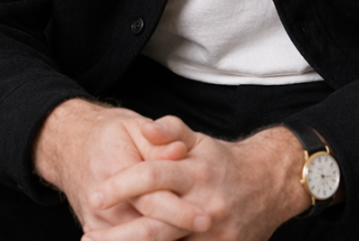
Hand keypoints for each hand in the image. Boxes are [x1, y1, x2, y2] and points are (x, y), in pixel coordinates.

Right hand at [33, 99, 210, 238]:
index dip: (180, 210)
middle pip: (144, 228)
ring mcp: (96, 221)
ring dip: (164, 240)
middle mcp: (101, 202)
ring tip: (194, 239)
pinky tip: (172, 238)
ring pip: (135, 240)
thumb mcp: (134, 126)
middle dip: (176, 232)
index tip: (206, 218)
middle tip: (206, 230)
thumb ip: (159, 139)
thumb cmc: (109, 134)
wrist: (70, 146)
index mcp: (113, 169)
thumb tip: (180, 151)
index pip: (152, 199)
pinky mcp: (95, 230)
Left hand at [83, 117, 310, 240]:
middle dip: (118, 236)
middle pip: (155, 225)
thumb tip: (146, 129)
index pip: (153, 177)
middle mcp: (204, 206)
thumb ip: (171, 130)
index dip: (122, 186)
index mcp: (196, 172)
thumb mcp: (200, 140)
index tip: (95, 194)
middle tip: (87, 236)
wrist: (271, 184)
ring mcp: (214, 235)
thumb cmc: (225, 162)